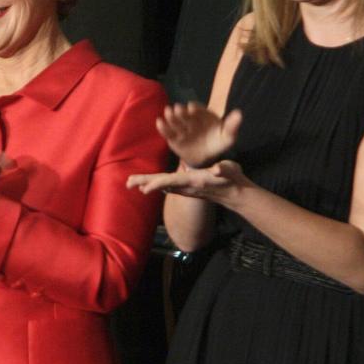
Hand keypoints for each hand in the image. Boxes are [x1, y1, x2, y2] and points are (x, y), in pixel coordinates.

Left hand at [127, 159, 250, 206]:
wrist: (236, 194)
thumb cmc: (233, 179)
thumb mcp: (231, 171)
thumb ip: (224, 170)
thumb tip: (218, 169)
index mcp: (195, 181)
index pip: (173, 182)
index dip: (158, 184)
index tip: (144, 188)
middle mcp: (187, 186)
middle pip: (162, 184)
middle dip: (145, 183)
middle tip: (127, 183)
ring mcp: (186, 189)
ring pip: (163, 185)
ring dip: (147, 183)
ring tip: (131, 183)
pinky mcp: (187, 188)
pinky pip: (167, 186)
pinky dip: (156, 184)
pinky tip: (147, 184)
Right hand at [157, 102, 241, 167]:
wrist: (206, 158)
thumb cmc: (217, 144)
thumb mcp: (227, 137)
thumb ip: (232, 126)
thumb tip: (239, 113)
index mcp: (203, 117)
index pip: (199, 110)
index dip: (196, 109)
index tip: (192, 108)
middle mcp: (190, 120)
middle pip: (185, 114)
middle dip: (181, 111)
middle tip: (179, 108)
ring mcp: (181, 129)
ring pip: (175, 121)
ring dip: (171, 117)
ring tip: (168, 112)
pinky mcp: (173, 138)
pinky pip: (167, 133)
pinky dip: (163, 128)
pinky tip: (159, 122)